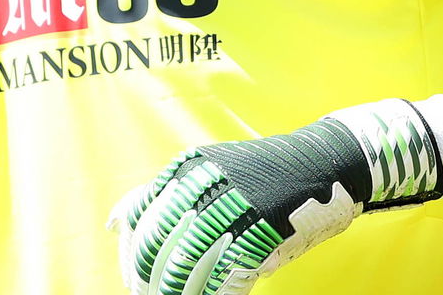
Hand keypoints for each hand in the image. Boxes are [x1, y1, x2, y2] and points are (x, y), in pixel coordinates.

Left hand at [108, 99, 442, 294]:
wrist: (326, 161)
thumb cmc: (264, 171)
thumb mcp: (210, 170)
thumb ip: (164, 191)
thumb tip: (115, 223)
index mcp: (191, 168)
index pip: (144, 218)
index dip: (133, 255)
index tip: (132, 278)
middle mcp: (209, 184)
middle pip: (163, 245)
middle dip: (152, 278)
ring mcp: (238, 206)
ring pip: (192, 264)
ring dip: (180, 291)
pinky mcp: (264, 228)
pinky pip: (228, 274)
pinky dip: (216, 294)